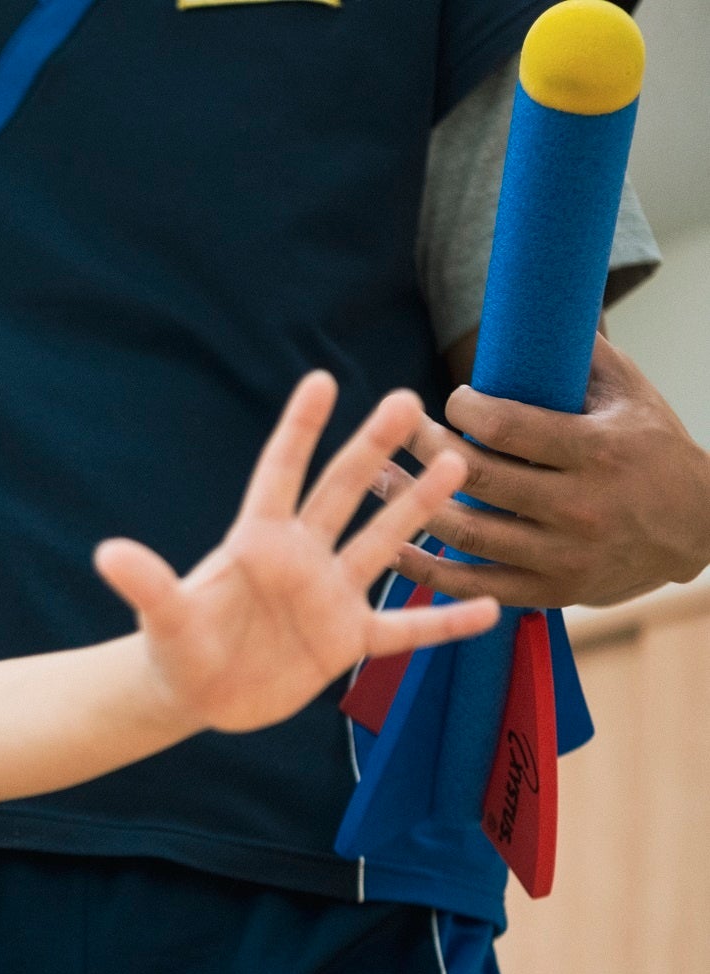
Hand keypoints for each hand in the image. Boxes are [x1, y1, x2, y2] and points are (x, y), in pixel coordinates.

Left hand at [96, 374, 501, 733]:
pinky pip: (404, 630)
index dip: (300, 430)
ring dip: (420, 511)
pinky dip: (445, 623)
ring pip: (384, 544)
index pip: (280, 473)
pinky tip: (492, 605)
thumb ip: (146, 583)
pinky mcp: (346, 641)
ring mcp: (329, 597)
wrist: (193, 693)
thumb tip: (108, 554)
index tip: (322, 379)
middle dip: (376, 449)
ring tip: (459, 467)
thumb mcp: (162, 616)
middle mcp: (301, 558)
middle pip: (345, 493)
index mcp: (256, 541)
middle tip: (414, 402)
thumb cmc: (174, 646)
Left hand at [374, 334, 709, 607]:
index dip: (464, 409)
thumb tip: (532, 302)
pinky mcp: (553, 591)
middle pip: (478, 478)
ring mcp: (565, 554)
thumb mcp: (631, 394)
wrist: (700, 529)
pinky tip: (394, 549)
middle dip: (426, 451)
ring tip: (376, 481)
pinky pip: (478, 584)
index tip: (451, 401)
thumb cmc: (654, 450)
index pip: (508, 427)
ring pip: (469, 533)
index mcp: (598, 451)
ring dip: (411, 507)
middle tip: (394, 433)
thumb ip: (582, 354)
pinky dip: (430, 571)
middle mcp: (580, 506)